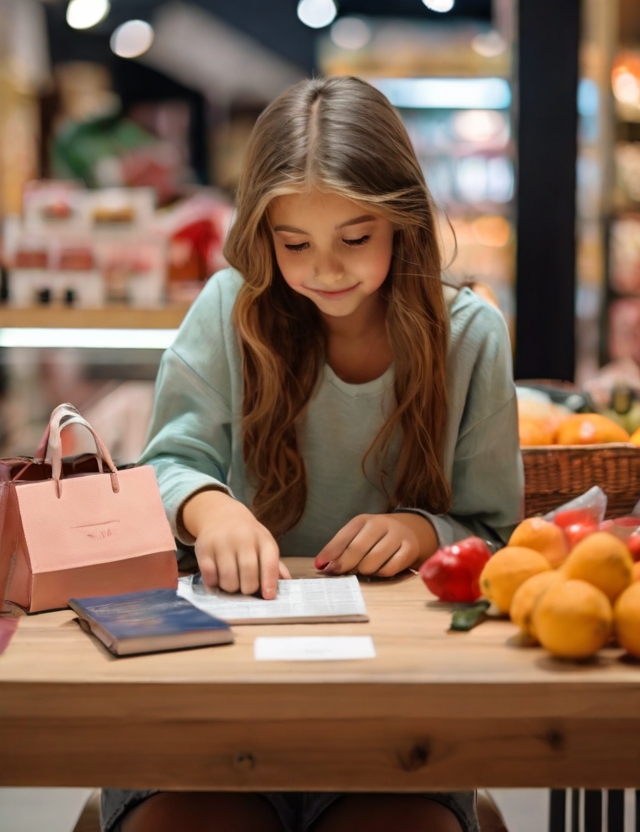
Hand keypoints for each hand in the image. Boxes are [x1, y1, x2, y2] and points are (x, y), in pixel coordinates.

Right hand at [182, 490, 290, 598]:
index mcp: (262, 539)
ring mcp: (222, 543)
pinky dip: (214, 584)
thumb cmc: (247, 536)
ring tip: (231, 583)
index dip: (270, 581)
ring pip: (228, 579)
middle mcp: (243, 538)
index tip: (268, 596)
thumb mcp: (263, 544)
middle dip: (248, 589)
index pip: (270, 562)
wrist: (221, 515)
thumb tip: (287, 583)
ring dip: (231, 588)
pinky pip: (209, 576)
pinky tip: (217, 578)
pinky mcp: (203, 548)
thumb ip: (274, 565)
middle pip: (248, 574)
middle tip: (246, 588)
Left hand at [314, 513, 437, 577]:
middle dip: (344, 564)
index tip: (320, 566)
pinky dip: (380, 574)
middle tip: (338, 573)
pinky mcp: (410, 549)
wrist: (413, 529)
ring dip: (363, 571)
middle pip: (357, 549)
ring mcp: (397, 536)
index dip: (330, 553)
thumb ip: (341, 547)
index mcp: (364, 520)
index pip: (343, 536)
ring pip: (372, 562)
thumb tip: (321, 565)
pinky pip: (389, 569)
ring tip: (362, 570)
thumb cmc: (378, 536)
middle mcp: (381, 524)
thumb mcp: (360, 534)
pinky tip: (378, 571)